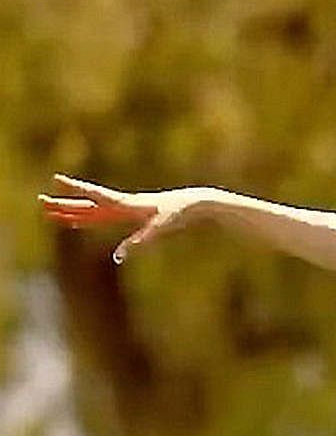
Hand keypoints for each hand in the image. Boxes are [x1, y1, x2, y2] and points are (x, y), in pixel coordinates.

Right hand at [38, 174, 215, 263]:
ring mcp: (125, 210)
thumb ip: (141, 240)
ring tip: (51, 211)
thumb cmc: (180, 212)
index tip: (57, 179)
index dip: (76, 189)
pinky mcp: (131, 215)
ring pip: (92, 211)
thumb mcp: (162, 228)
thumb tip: (119, 255)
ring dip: (71, 211)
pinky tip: (79, 220)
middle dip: (63, 204)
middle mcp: (123, 205)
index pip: (96, 196)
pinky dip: (87, 218)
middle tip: (40, 201)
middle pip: (87, 205)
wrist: (195, 203)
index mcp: (127, 204)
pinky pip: (102, 217)